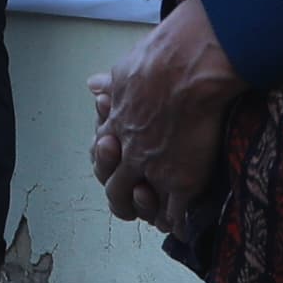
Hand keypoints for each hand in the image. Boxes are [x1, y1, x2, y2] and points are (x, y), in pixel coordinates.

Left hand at [87, 0, 242, 230]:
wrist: (190, 67)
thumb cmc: (161, 58)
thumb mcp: (125, 69)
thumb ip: (111, 84)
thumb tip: (92, 84)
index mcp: (115, 126)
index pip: (101, 155)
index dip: (109, 162)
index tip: (121, 160)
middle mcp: (129, 153)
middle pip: (113, 188)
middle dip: (121, 196)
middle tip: (137, 193)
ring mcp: (154, 171)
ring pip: (140, 206)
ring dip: (146, 211)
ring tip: (156, 215)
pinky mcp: (182, 181)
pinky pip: (175, 214)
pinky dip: (177, 223)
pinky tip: (181, 223)